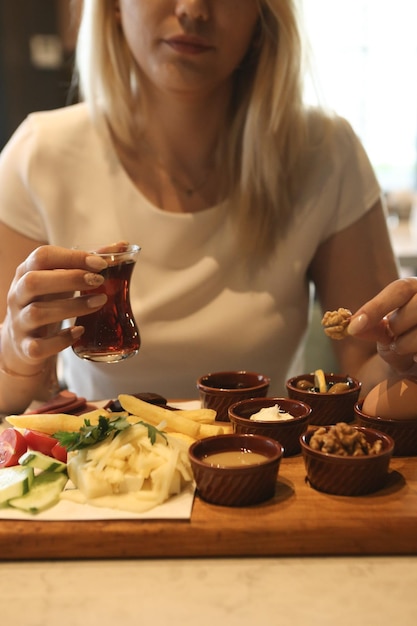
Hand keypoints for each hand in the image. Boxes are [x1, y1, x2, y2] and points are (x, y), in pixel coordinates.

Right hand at [2, 245, 108, 373]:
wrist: (23, 341)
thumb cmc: (47, 301)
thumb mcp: (62, 279)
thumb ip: (88, 263)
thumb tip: (123, 245)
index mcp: (26, 272)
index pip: (42, 256)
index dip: (72, 257)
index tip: (100, 263)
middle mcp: (17, 295)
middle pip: (33, 282)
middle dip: (69, 279)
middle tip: (99, 281)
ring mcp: (19, 323)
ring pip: (37, 313)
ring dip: (72, 307)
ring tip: (100, 302)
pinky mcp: (26, 348)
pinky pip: (39, 346)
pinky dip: (61, 340)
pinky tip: (80, 331)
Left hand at [347, 277, 416, 374]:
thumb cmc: (404, 341)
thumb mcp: (386, 333)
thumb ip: (372, 327)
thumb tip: (353, 326)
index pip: (400, 289)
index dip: (376, 307)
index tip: (353, 328)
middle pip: (415, 306)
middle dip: (398, 326)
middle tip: (392, 337)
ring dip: (406, 344)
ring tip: (405, 348)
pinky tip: (416, 357)